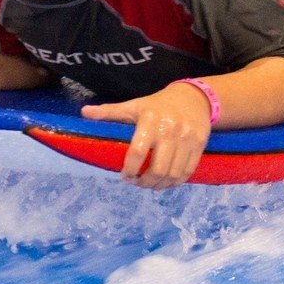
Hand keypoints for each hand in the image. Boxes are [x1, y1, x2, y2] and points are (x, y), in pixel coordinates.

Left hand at [80, 80, 214, 188]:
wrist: (193, 98)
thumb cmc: (157, 105)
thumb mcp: (134, 105)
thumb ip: (110, 111)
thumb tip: (84, 112)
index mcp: (150, 119)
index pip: (138, 151)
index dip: (130, 169)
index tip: (125, 177)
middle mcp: (170, 129)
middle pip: (158, 168)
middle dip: (145, 182)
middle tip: (138, 183)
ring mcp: (187, 138)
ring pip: (174, 173)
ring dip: (160, 185)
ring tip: (150, 184)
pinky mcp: (199, 144)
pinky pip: (188, 171)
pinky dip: (176, 182)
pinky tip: (166, 182)